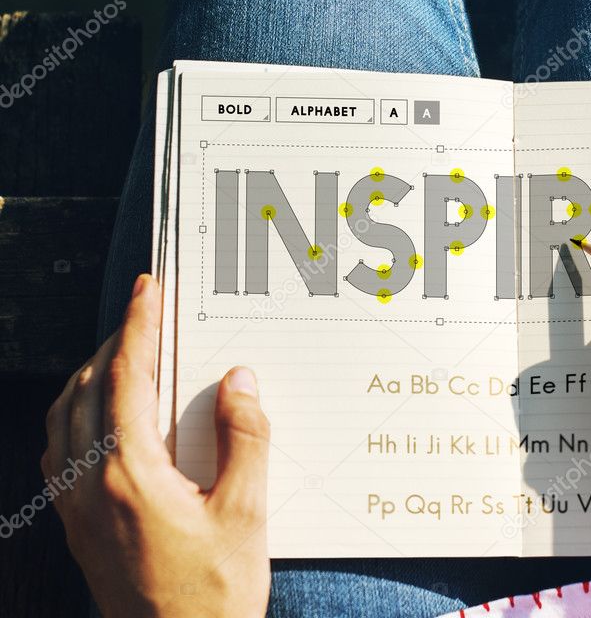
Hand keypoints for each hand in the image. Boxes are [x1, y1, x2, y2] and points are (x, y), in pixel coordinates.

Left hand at [42, 274, 270, 617]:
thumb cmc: (213, 596)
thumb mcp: (246, 514)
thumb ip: (246, 439)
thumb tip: (239, 379)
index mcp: (130, 475)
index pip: (125, 379)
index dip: (138, 326)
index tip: (148, 288)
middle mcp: (89, 485)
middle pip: (88, 389)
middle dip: (116, 340)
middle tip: (146, 310)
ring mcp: (75, 509)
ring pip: (63, 417)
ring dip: (91, 374)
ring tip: (125, 351)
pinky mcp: (75, 528)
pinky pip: (59, 451)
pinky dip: (74, 413)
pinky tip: (99, 416)